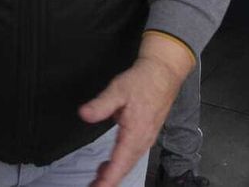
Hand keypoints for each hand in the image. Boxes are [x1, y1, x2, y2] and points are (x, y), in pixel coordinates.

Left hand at [78, 36, 190, 186]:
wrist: (164, 72)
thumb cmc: (143, 80)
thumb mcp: (118, 89)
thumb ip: (101, 104)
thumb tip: (84, 114)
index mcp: (136, 132)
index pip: (120, 163)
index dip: (108, 179)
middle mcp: (143, 140)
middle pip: (125, 168)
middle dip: (109, 181)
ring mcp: (147, 138)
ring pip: (129, 163)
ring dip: (114, 174)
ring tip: (97, 182)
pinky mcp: (147, 134)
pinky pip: (132, 156)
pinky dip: (120, 164)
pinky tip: (109, 166)